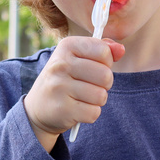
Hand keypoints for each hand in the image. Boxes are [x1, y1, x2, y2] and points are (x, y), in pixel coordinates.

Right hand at [23, 36, 124, 151]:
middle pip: (105, 75)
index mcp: (67, 46)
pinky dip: (90, 114)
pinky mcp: (62, 110)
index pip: (103, 51)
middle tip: (90, 85)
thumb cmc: (65, 79)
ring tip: (82, 97)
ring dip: (97, 100)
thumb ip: (102, 50)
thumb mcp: (79, 58)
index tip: (94, 67)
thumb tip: (121, 49)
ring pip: (101, 95)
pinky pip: (94, 113)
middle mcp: (60, 64)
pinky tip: (77, 109)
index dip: (106, 62)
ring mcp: (59, 87)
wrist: (38, 108)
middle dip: (104, 84)